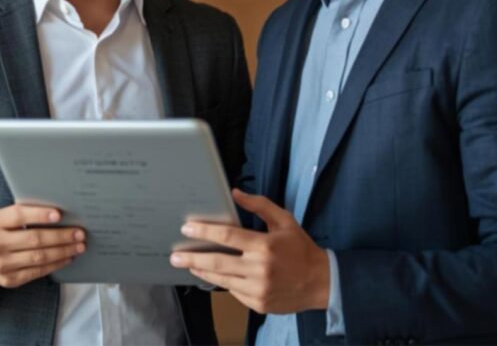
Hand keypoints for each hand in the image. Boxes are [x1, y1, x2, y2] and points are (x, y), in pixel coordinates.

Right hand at [0, 204, 85, 288]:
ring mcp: (1, 264)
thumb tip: (56, 214)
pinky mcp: (9, 279)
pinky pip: (37, 271)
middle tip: (79, 233)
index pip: (18, 216)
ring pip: (38, 257)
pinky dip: (55, 264)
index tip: (59, 214)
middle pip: (33, 239)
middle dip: (60, 236)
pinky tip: (66, 258)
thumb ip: (21, 214)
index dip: (39, 215)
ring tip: (78, 246)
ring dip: (63, 251)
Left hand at [170, 189, 330, 314]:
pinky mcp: (258, 303)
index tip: (186, 229)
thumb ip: (259, 205)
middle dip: (192, 258)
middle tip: (175, 256)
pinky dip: (223, 282)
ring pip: (221, 280)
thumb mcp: (285, 221)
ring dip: (201, 272)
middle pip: (217, 262)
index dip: (204, 231)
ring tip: (187, 265)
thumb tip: (235, 193)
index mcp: (264, 246)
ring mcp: (258, 289)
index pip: (227, 236)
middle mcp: (259, 269)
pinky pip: (234, 292)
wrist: (321, 283)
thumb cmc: (301, 249)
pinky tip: (212, 276)